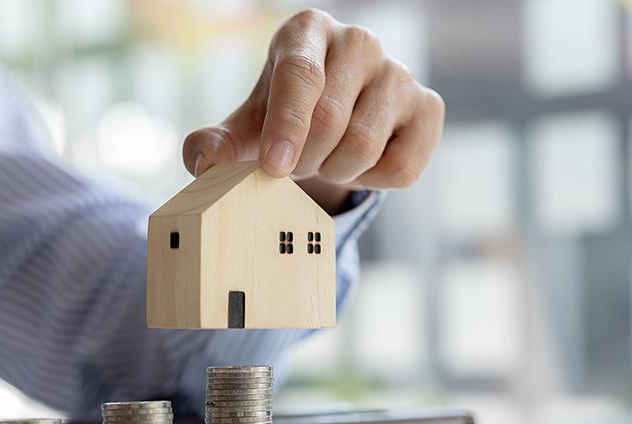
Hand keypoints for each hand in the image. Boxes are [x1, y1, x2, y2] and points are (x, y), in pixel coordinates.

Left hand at [182, 9, 444, 213]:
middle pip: (331, 121)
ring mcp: (400, 72)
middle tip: (292, 167)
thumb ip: (217, 144)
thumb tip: (202, 160)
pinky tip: (360, 164)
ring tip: (324, 161)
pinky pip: (402, 167)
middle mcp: (359, 42)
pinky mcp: (429, 108)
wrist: (334, 122)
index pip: (301, 77)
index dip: (286, 127)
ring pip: (365, 147)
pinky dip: (373, 182)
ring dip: (335, 172)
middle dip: (303, 161)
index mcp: (307, 32)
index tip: (273, 168)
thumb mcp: (247, 128)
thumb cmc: (283, 118)